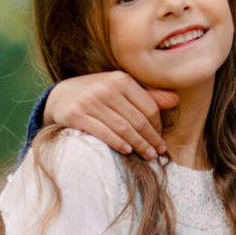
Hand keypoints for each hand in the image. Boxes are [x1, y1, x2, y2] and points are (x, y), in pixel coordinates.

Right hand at [44, 70, 177, 157]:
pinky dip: (116, 143)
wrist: (60, 96)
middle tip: (158, 152)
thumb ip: (147, 96)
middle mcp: (106, 88)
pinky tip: (127, 151)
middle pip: (137, 119)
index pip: (148, 107)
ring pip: (122, 128)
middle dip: (150, 138)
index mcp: (120, 79)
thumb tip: (176, 99)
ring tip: (148, 155)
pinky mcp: (75, 115)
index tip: (161, 139)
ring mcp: (90, 101)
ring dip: (138, 144)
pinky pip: (102, 132)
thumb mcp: (120, 90)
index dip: (158, 126)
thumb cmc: (97, 95)